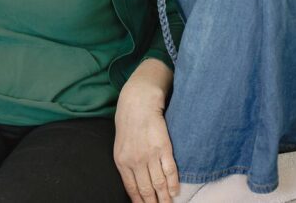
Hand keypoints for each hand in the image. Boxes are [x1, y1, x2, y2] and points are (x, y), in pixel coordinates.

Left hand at [114, 66, 178, 202]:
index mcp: (122, 162)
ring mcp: (150, 155)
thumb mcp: (120, 147)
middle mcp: (135, 161)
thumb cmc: (128, 126)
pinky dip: (173, 184)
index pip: (132, 189)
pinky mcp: (164, 148)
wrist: (138, 104)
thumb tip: (134, 187)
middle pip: (146, 190)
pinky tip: (175, 191)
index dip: (140, 202)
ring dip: (165, 198)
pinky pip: (170, 171)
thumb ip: (126, 166)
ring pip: (159, 184)